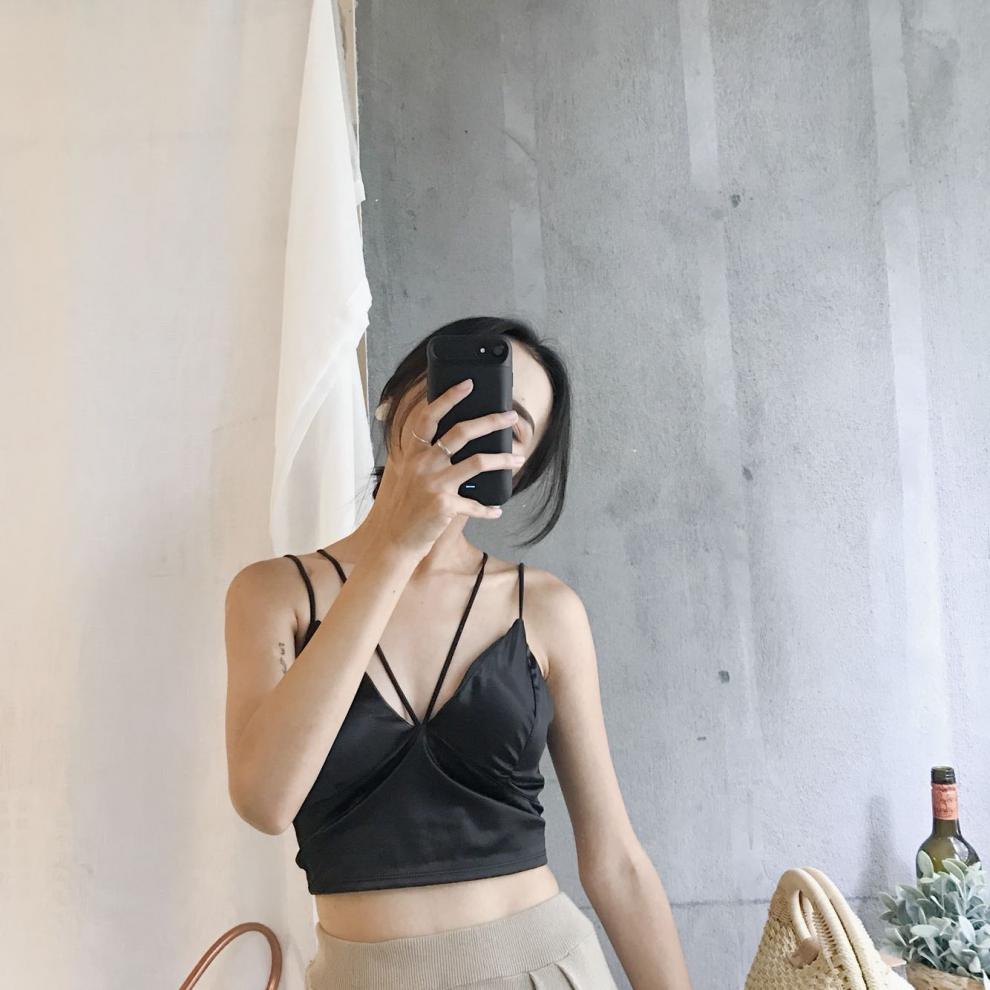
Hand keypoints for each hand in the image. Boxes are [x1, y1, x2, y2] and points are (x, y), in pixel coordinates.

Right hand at [377, 379, 523, 557]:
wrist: (397, 539)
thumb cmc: (407, 506)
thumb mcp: (411, 475)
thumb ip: (427, 457)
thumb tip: (458, 441)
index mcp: (414, 453)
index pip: (429, 417)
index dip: (448, 398)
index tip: (468, 384)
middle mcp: (424, 464)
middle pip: (461, 432)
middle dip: (491, 421)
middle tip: (510, 417)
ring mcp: (434, 484)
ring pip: (477, 462)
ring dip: (503, 459)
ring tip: (519, 458)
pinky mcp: (444, 505)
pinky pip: (475, 503)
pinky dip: (488, 508)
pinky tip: (497, 509)